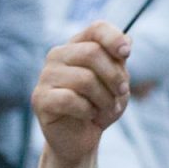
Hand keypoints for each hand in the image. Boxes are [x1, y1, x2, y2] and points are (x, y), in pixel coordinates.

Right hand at [31, 22, 130, 165]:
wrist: (82, 139)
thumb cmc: (100, 107)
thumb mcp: (117, 83)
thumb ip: (119, 62)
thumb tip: (128, 37)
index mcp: (78, 46)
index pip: (96, 29)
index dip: (114, 38)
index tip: (126, 54)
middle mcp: (58, 55)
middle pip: (92, 53)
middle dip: (114, 77)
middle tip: (121, 93)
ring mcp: (46, 76)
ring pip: (85, 79)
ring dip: (105, 98)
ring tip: (106, 108)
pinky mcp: (40, 98)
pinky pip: (71, 99)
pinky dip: (88, 110)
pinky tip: (88, 115)